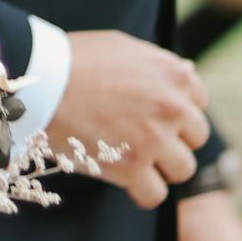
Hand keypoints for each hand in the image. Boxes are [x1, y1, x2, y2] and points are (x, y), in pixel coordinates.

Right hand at [46, 30, 210, 208]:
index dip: (178, 111)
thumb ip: (159, 63)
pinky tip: (126, 180)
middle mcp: (172, 107)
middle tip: (145, 138)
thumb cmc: (77, 59)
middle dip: (174, 139)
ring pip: (182, 169)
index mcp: (174, 74)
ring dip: (162, 167)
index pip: (199, 103)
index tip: (158, 116)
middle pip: (195, 138)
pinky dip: (142, 191)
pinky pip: (155, 194)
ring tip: (136, 160)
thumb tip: (187, 72)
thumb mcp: (124, 47)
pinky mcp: (131, 167)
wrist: (42, 80)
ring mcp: (154, 139)